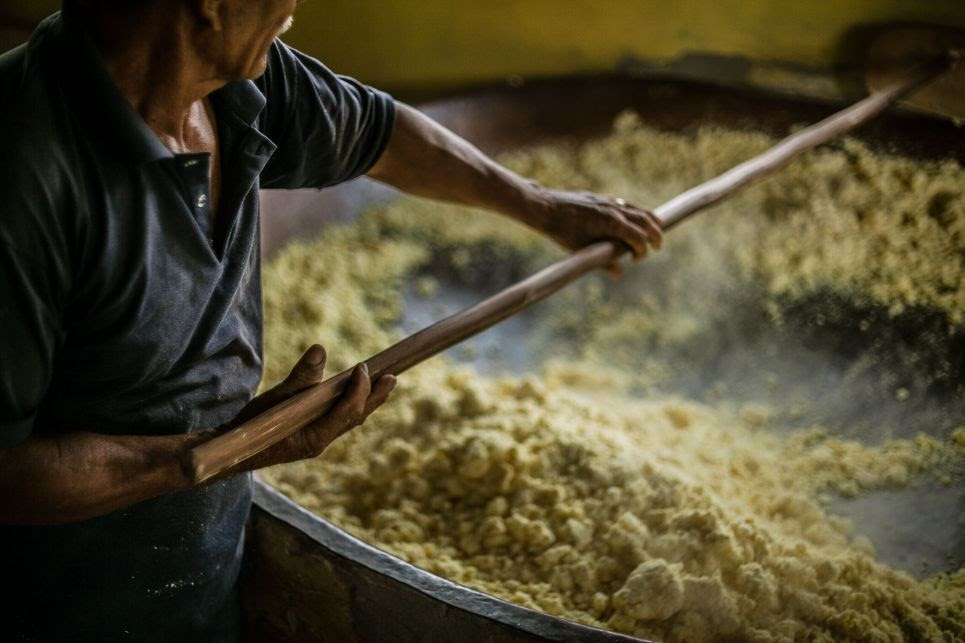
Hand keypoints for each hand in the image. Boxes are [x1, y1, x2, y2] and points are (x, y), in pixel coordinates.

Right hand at [228, 345, 395, 468]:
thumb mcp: (274, 399)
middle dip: (375, 396)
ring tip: (384, 381)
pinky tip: (356, 392)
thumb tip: (320, 349)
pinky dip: (353, 403)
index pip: (346, 413)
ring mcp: (319, 439)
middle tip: (392, 376)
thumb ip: (299, 377)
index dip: (359, 390)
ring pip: (351, 418)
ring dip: (368, 399)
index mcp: (314, 438)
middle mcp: (322, 441)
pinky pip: (341, 418)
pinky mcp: (314, 434)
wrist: (236, 449)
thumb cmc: (252, 426)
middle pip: (356, 417)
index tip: (362, 367)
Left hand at [533, 187, 662, 275]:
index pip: (638, 238)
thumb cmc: (562, 231)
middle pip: (645, 220)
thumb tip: (620, 273)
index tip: (636, 260)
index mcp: (612, 223)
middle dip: (655, 234)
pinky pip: (625, 205)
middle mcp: (614, 210)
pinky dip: (635, 212)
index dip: (642, 251)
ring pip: (637, 210)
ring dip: (649, 220)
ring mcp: (609, 202)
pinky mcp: (602, 198)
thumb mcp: (582, 250)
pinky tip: (634, 218)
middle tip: (658, 246)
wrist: (545, 208)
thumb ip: (603, 261)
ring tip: (657, 227)